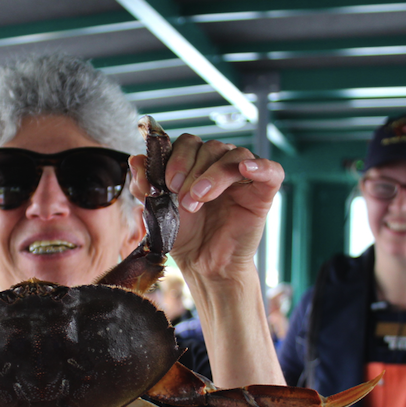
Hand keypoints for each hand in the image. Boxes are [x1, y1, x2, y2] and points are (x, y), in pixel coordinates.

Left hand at [130, 134, 282, 280]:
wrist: (203, 263)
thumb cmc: (184, 234)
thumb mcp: (158, 210)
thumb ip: (144, 186)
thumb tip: (134, 160)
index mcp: (195, 163)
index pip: (188, 143)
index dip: (176, 158)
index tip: (167, 183)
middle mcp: (219, 164)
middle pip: (210, 147)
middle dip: (192, 169)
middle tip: (183, 197)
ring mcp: (243, 177)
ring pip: (234, 156)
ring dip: (213, 175)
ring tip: (199, 198)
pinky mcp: (263, 191)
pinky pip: (271, 170)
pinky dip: (260, 166)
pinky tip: (245, 170)